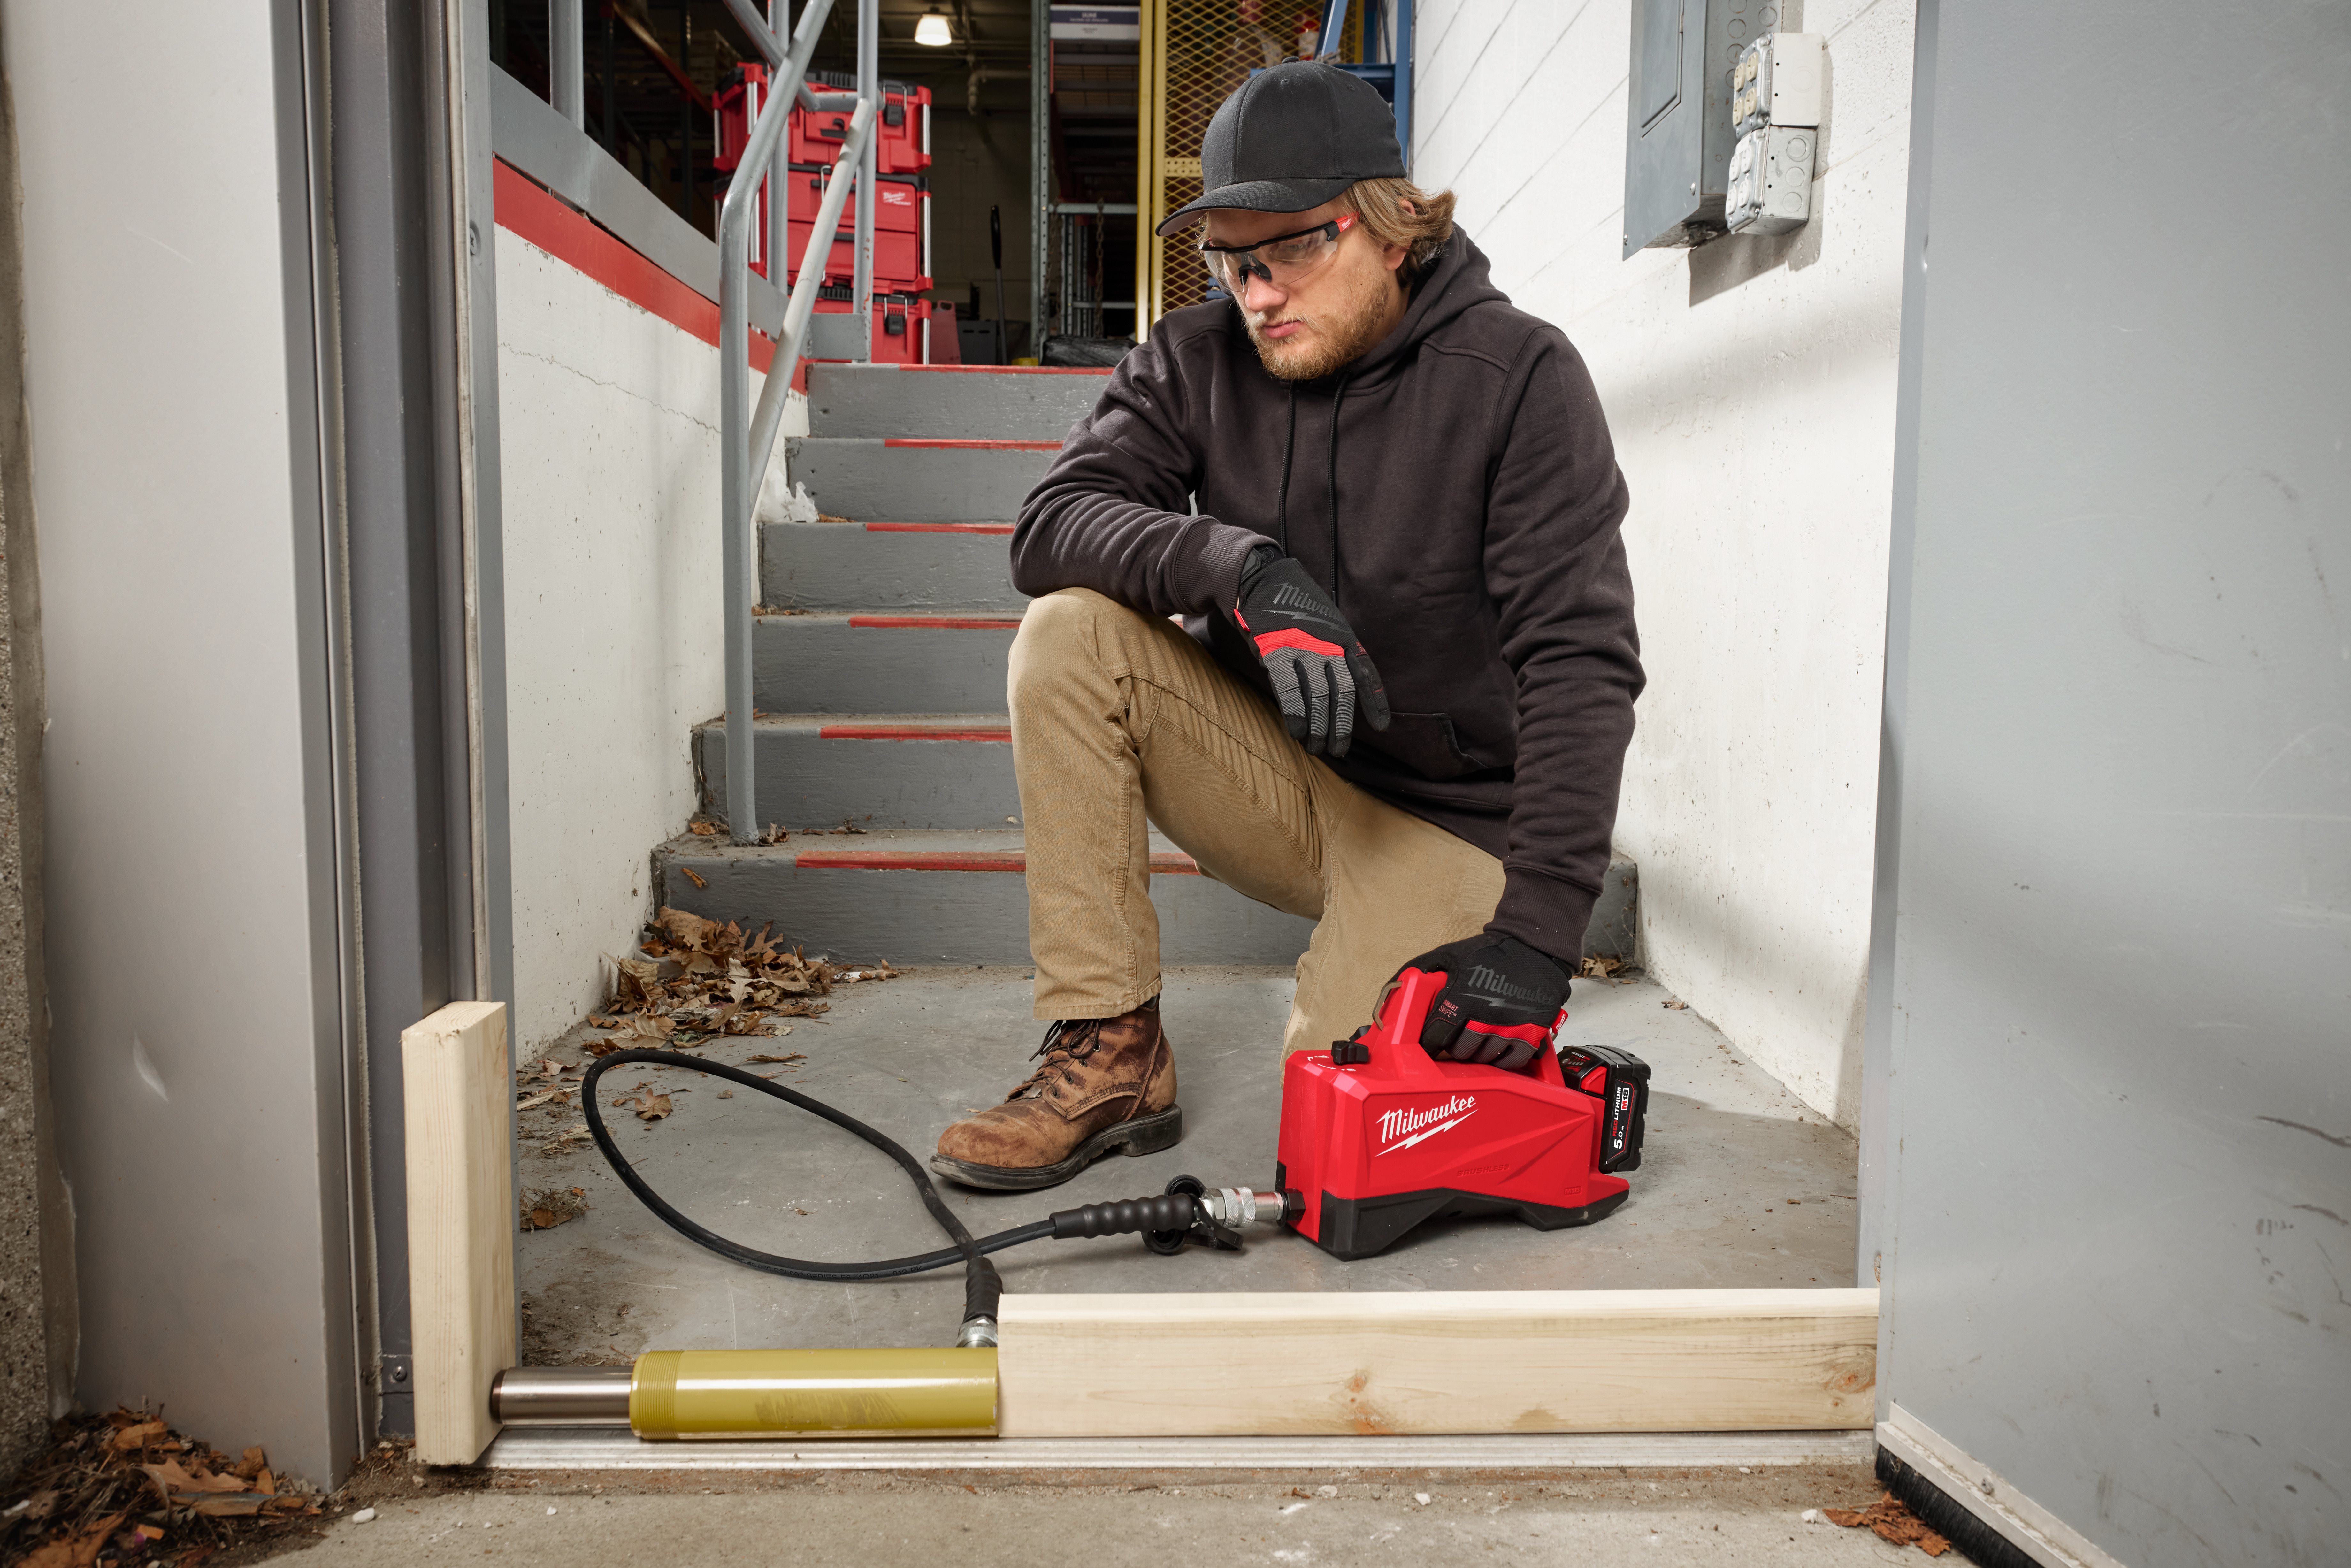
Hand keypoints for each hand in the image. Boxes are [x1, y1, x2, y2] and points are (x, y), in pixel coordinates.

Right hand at [1226, 549, 1389, 756]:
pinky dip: (1295, 717)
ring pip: (1317, 697)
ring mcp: (1303, 648)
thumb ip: (1337, 650)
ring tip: (1316, 747)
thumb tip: (1342, 687)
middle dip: (1341, 726)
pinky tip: (1296, 732)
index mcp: (1344, 636)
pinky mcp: (1277, 652)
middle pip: (1341, 692)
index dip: (1375, 701)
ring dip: (1318, 728)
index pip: (1365, 673)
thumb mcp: (1326, 624)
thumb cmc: (1294, 607)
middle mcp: (1328, 643)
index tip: (1381, 726)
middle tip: (1338, 750)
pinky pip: (1290, 692)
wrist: (1262, 580)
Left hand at [1395, 933, 1571, 1069]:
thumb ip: (1420, 970)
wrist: (1534, 948)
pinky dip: (1502, 1059)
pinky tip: (1497, 1048)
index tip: (1429, 1043)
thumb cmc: (1488, 952)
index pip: (1435, 1036)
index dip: (1429, 1042)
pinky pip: (1511, 1061)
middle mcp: (1485, 1016)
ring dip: (1477, 1052)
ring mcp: (1510, 1027)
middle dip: (1454, 1046)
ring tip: (1476, 1039)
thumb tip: (1394, 987)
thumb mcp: (1449, 954)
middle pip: (1459, 1051)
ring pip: (1483, 1058)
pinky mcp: (1532, 1033)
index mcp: (1461, 998)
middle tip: (1456, 1037)